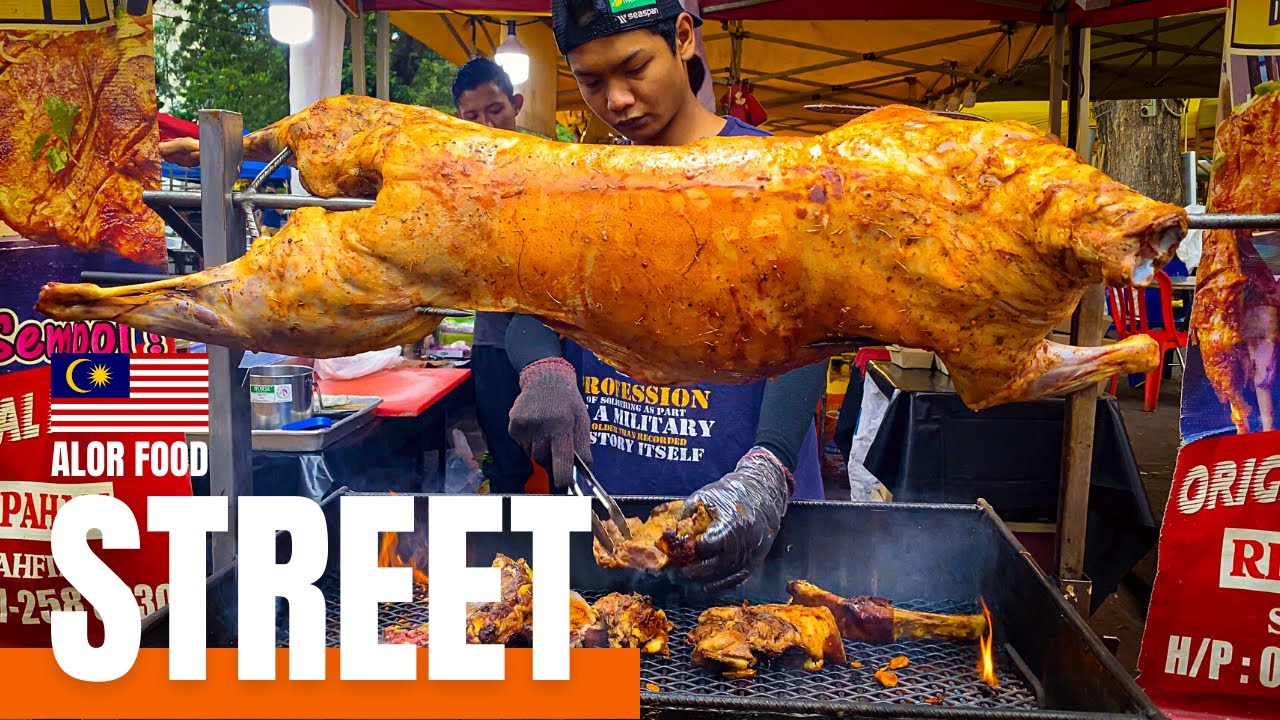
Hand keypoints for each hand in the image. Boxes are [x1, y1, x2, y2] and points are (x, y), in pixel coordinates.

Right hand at [507, 358, 591, 487]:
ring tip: (547, 431)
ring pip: (531, 454)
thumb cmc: (568, 401)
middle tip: (557, 448)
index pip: (561, 461)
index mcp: (562, 425)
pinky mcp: (513, 425)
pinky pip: (521, 444)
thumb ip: (583, 446)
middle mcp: (541, 426)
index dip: (563, 477)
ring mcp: (524, 425)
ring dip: (540, 450)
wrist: (545, 377)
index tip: (564, 484)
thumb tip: (585, 470)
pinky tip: (536, 426)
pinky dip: (530, 441)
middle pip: (543, 460)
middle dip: (551, 461)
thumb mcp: (583, 420)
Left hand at [679, 447, 792, 591]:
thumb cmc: (731, 493)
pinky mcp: (755, 561)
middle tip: (674, 575)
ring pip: (726, 576)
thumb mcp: (706, 496)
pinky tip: (704, 588)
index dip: (690, 550)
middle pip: (716, 565)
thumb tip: (670, 533)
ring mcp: (752, 554)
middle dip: (693, 573)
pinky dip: (719, 586)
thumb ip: (688, 513)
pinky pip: (737, 580)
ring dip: (704, 584)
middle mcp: (745, 541)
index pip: (708, 544)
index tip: (675, 553)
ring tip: (685, 585)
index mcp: (732, 524)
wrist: (763, 494)